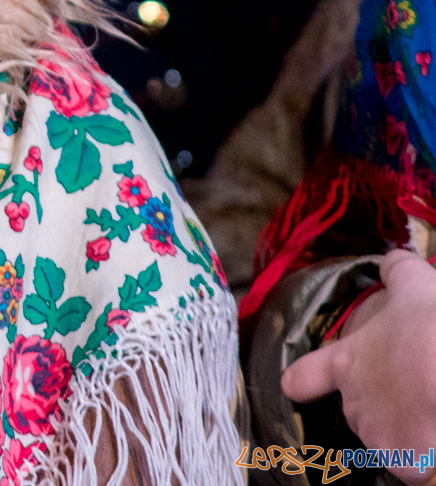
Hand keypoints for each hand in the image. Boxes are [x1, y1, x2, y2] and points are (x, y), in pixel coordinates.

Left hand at [282, 251, 435, 484]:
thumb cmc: (430, 329)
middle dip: (380, 400)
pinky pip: (413, 463)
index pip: (302, 378)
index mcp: (346, 363)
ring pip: (385, 434)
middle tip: (412, 386)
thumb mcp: (415, 289)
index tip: (299, 386)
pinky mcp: (406, 466)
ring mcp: (378, 437)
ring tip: (430, 406)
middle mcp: (352, 403)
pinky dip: (425, 455)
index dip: (303, 381)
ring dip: (404, 425)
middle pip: (356, 406)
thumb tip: (391, 257)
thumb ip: (398, 272)